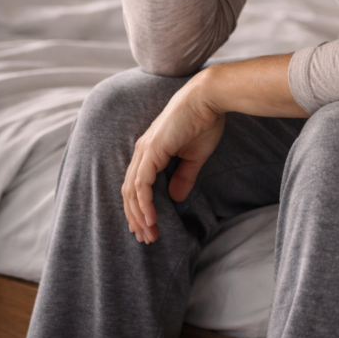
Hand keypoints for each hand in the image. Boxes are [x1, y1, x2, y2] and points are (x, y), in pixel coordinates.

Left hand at [122, 71, 224, 243]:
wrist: (209, 98)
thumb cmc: (204, 121)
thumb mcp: (194, 157)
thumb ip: (183, 177)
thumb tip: (176, 198)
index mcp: (150, 152)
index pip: (136, 186)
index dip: (140, 209)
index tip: (149, 228)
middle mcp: (142, 152)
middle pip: (129, 192)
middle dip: (136, 218)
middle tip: (146, 238)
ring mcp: (145, 150)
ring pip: (132, 191)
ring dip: (139, 215)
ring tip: (148, 234)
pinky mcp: (152, 150)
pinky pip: (142, 183)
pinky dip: (144, 203)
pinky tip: (151, 218)